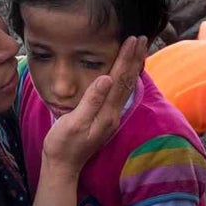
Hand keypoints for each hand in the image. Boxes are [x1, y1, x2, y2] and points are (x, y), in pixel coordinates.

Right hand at [41, 35, 147, 172]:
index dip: (125, 59)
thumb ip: (90, 101)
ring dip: (132, 67)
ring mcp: (110, 117)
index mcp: (106, 113)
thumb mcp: (73, 123)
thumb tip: (106, 78)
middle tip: (143, 38)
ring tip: (139, 50)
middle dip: (134, 59)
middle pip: (127, 81)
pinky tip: (126, 72)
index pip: (119, 80)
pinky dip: (126, 78)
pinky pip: (120, 92)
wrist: (62, 166)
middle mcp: (113, 114)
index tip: (132, 40)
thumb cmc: (62, 145)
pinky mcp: (105, 118)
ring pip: (126, 87)